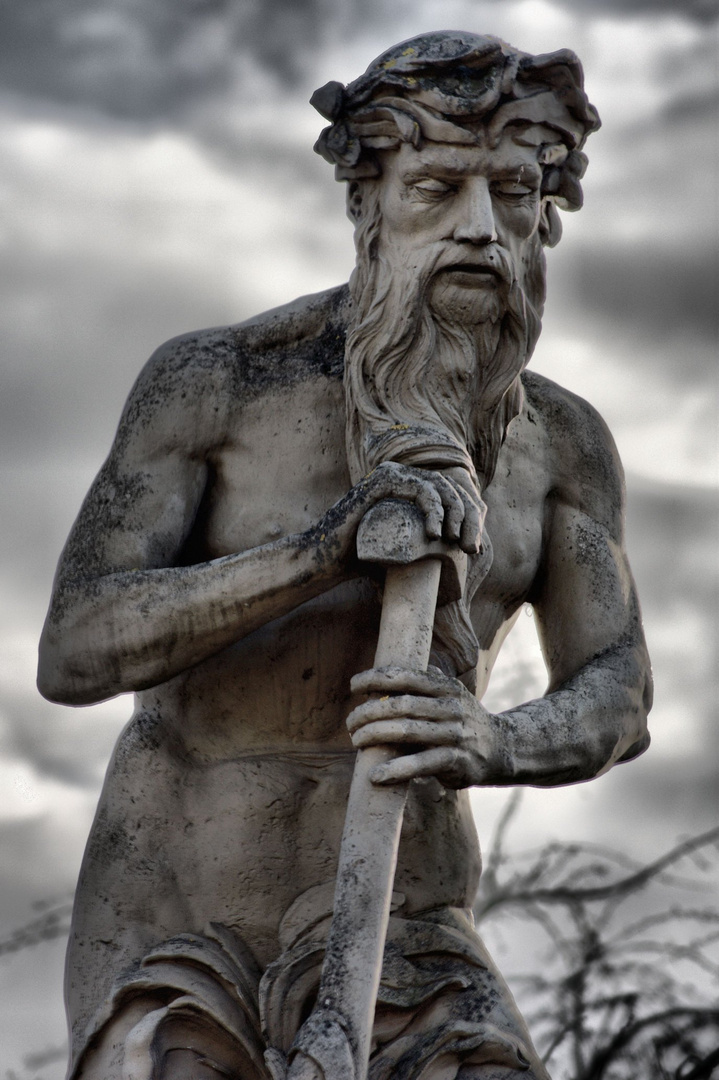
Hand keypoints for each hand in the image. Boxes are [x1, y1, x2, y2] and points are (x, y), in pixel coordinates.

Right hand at [314, 462, 484, 569]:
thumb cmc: (365, 559)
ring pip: (441, 487)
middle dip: (469, 519)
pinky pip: (420, 488)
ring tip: (456, 543)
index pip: (455, 495)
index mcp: (412, 486)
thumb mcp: (409, 550)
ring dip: (456, 515)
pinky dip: (433, 510)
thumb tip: (468, 554)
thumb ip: (432, 544)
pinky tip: (435, 534)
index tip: (476, 550)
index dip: (473, 518)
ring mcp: (391, 474)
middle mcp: (403, 475)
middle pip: (452, 489)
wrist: (326, 561)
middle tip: (472, 549)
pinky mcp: (381, 482)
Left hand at [346, 666, 497, 788]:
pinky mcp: (456, 761)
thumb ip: (426, 681)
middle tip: (350, 722)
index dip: (377, 678)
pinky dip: (395, 770)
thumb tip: (395, 664)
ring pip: (407, 731)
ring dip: (374, 736)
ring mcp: (455, 734)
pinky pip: (420, 764)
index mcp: (447, 687)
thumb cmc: (463, 719)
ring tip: (356, 741)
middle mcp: (452, 707)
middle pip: (402, 705)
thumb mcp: (451, 694)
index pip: (406, 676)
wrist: (502, 749)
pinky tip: (375, 776)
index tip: (353, 685)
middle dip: (369, 712)